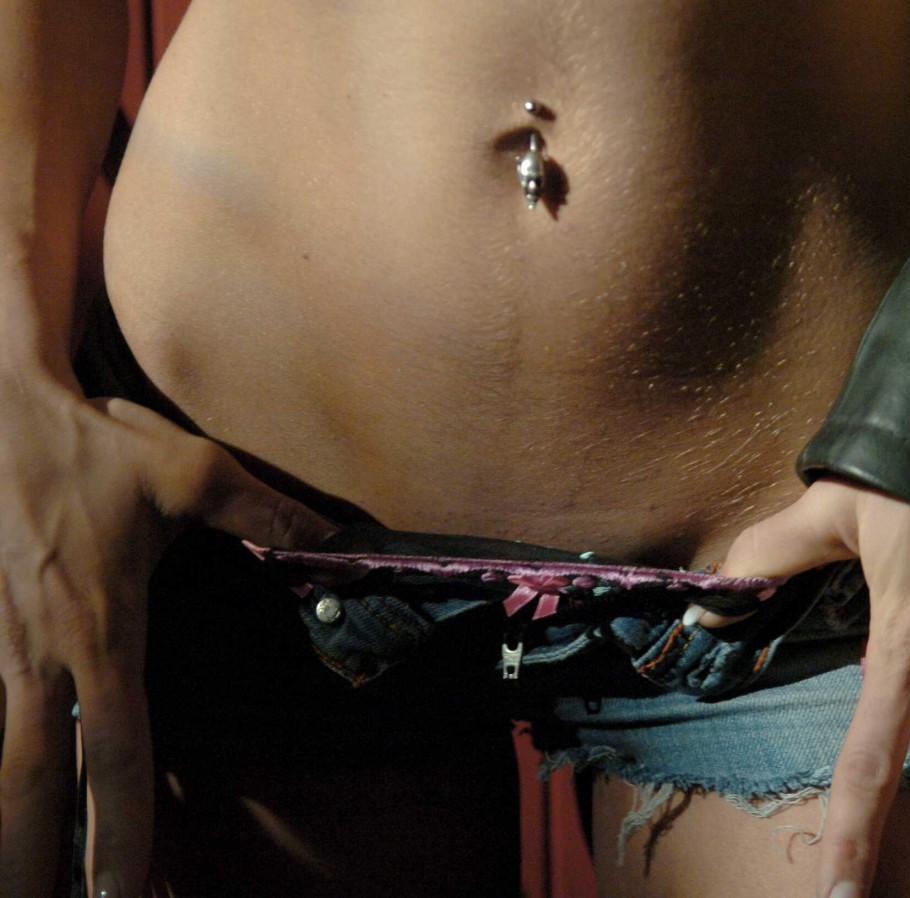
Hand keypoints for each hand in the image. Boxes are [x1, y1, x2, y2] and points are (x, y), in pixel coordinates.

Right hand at [0, 370, 333, 896]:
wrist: (2, 408)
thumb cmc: (93, 444)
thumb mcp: (190, 468)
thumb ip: (261, 512)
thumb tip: (328, 542)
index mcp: (100, 631)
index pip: (115, 751)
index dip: (121, 828)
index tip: (126, 892)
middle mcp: (42, 655)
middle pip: (32, 785)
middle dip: (35, 863)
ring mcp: (1, 650)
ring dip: (8, 834)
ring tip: (23, 890)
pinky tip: (8, 813)